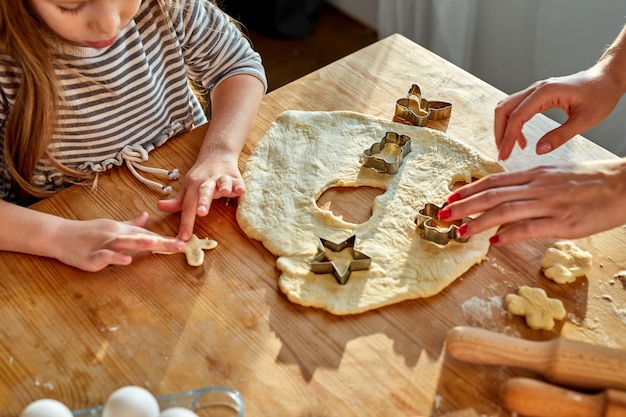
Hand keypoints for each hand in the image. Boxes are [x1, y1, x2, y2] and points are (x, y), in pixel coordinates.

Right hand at [53, 212, 183, 270]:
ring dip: (140, 243)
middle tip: (180, 246)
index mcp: (123, 229)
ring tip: (156, 244)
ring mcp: (104, 244)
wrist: (60, 235)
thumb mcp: (112, 225)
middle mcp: (116, 234)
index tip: (184, 242)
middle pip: (142, 238)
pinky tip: (126, 260)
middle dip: (162, 242)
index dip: (166, 239)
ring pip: (124, 243)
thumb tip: (147, 217)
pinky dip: (115, 258)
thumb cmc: (88, 232)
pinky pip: (105, 256)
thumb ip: (131, 224)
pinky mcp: (92, 256)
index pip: (148, 234)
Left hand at [157, 154, 244, 239]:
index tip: (183, 237)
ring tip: (225, 192)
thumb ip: (178, 201)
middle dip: (203, 201)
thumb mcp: (188, 187)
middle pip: (204, 191)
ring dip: (224, 186)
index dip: (186, 222)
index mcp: (193, 185)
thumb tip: (160, 207)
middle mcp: (207, 181)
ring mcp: (222, 178)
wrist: (217, 154)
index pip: (188, 205)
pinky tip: (240, 190)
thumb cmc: (201, 175)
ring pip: (223, 182)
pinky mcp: (235, 177)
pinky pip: (238, 181)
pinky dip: (239, 185)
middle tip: (201, 212)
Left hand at [439, 159, 625, 243]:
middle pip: (492, 195)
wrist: (624, 185)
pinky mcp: (563, 222)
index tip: (450, 198)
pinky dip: (511, 234)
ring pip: (506, 210)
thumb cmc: (591, 182)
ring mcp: (549, 204)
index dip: (469, 190)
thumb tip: (506, 198)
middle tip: (442, 215)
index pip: (493, 181)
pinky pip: (532, 228)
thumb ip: (529, 186)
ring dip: (480, 222)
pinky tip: (495, 242)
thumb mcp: (555, 177)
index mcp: (534, 175)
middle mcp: (537, 187)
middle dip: (464, 206)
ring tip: (461, 232)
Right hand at [494, 68, 622, 159]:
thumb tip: (538, 150)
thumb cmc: (601, 95)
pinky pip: (517, 109)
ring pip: (507, 108)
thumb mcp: (585, 120)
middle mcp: (536, 89)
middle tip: (502, 152)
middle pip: (504, 109)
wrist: (607, 79)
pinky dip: (513, 124)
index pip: (517, 116)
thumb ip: (560, 136)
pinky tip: (522, 140)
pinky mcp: (537, 96)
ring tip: (510, 147)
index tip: (504, 154)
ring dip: (504, 128)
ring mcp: (535, 91)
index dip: (508, 137)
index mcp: (545, 93)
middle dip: (500, 132)